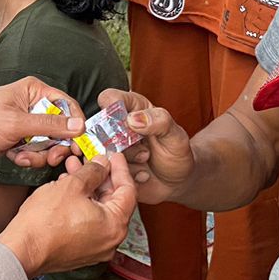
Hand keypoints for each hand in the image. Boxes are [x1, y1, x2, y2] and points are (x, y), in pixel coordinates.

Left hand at [0, 77, 84, 164]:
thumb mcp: (17, 124)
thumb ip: (50, 125)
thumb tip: (79, 125)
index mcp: (34, 90)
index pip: (67, 105)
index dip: (75, 125)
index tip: (78, 143)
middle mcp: (33, 104)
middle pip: (61, 127)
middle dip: (55, 145)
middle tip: (51, 158)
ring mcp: (27, 123)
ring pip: (49, 142)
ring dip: (39, 154)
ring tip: (22, 157)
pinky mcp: (21, 138)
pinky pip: (36, 151)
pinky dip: (28, 157)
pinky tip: (14, 157)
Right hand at [0, 153, 136, 276]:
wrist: (21, 250)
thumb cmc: (44, 223)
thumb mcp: (73, 185)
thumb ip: (93, 171)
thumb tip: (102, 164)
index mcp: (115, 225)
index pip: (128, 190)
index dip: (120, 168)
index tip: (114, 156)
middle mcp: (110, 240)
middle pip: (113, 201)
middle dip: (100, 177)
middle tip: (90, 160)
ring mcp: (96, 248)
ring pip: (99, 211)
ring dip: (88, 189)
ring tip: (72, 172)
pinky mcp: (81, 252)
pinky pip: (88, 223)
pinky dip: (82, 205)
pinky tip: (67, 191)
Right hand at [96, 88, 192, 204]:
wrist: (176, 181)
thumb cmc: (176, 153)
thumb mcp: (176, 136)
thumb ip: (159, 122)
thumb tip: (133, 118)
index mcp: (132, 109)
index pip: (110, 98)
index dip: (111, 107)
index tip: (126, 122)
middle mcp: (118, 127)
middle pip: (102, 129)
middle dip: (123, 143)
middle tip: (144, 150)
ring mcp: (111, 148)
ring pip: (103, 152)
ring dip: (127, 160)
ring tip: (145, 160)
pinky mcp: (109, 168)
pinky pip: (106, 172)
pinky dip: (125, 175)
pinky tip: (141, 174)